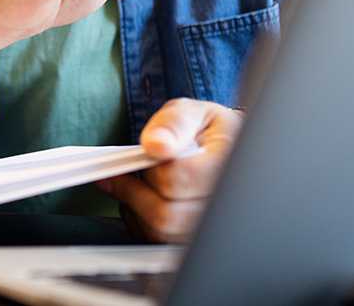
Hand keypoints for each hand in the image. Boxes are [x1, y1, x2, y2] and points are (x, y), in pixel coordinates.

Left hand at [97, 99, 242, 242]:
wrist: (223, 150)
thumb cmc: (206, 132)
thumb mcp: (192, 113)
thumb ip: (173, 123)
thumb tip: (155, 144)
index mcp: (228, 165)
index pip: (180, 178)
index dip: (152, 167)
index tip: (138, 157)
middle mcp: (224, 202)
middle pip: (167, 213)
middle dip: (137, 190)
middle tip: (125, 171)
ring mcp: (212, 226)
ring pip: (160, 231)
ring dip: (136, 207)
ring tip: (136, 183)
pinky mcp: (194, 239)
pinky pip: (157, 240)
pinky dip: (141, 221)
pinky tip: (144, 199)